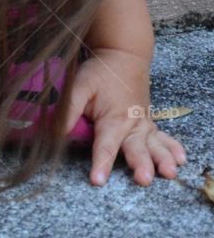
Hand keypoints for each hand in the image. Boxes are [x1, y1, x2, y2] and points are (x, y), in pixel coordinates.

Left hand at [63, 47, 186, 186]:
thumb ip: (69, 109)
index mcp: (113, 118)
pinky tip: (181, 159)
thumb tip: (56, 132)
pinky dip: (173, 148)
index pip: (104, 145)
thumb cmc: (100, 73)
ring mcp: (143, 125)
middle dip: (140, 164)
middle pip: (135, 148)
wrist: (124, 56)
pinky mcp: (149, 124)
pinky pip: (164, 138)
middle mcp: (132, 124)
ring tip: (169, 172)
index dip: (100, 163)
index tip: (98, 180)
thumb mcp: (80, 86)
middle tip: (143, 179)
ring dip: (162, 159)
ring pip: (154, 145)